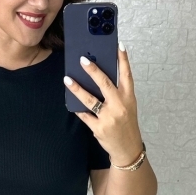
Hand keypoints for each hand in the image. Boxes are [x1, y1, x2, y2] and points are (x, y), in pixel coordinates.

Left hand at [63, 41, 143, 165]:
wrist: (128, 149)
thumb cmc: (126, 124)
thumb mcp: (128, 106)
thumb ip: (117, 93)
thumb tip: (98, 78)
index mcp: (128, 98)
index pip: (127, 75)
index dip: (123, 60)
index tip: (118, 46)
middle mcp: (119, 106)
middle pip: (105, 83)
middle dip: (92, 70)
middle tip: (82, 59)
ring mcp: (109, 117)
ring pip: (90, 99)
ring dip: (77, 88)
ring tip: (67, 79)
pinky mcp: (99, 128)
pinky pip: (84, 115)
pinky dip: (77, 108)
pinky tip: (71, 101)